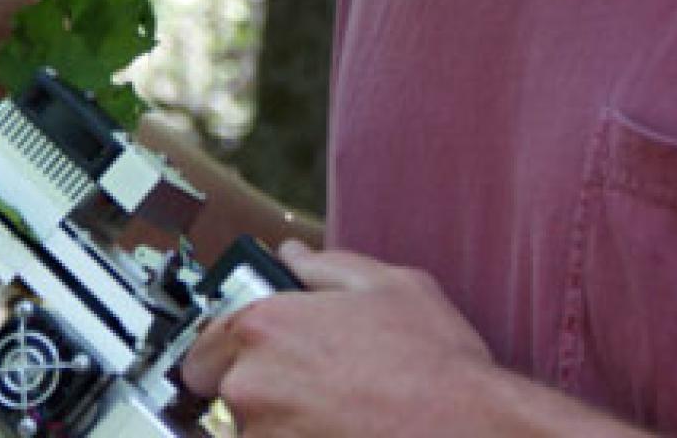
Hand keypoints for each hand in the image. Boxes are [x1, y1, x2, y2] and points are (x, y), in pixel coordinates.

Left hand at [182, 241, 493, 436]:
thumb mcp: (388, 286)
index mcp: (265, 327)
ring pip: (251, 434)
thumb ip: (325, 267)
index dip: (225, 351)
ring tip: (335, 417)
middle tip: (309, 390)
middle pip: (224, 394)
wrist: (474, 433)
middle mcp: (253, 387)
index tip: (248, 360)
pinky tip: (339, 433)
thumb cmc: (435, 365)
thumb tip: (291, 257)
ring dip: (280, 427)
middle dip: (257, 391)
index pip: (202, 345)